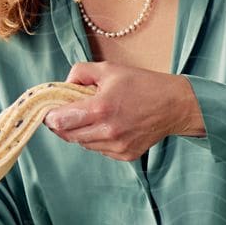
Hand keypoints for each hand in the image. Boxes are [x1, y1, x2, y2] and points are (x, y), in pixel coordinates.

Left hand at [44, 61, 205, 161]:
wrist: (174, 105)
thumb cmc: (142, 84)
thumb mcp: (109, 69)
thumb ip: (81, 72)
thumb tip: (64, 84)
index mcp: (101, 108)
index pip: (61, 120)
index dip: (51, 116)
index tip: (51, 111)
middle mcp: (107, 131)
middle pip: (68, 135)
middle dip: (61, 125)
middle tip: (64, 114)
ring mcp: (117, 146)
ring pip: (83, 144)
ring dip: (79, 132)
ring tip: (89, 117)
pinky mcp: (125, 154)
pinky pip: (99, 149)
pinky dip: (96, 139)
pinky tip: (107, 126)